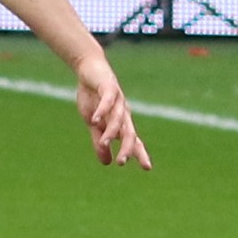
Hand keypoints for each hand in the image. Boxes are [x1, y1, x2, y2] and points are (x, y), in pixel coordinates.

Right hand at [74, 55, 150, 169]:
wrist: (90, 69)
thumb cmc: (93, 96)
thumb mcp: (93, 123)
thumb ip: (100, 141)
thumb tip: (107, 163)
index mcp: (121, 121)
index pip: (133, 140)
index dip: (139, 153)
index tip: (147, 168)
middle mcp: (123, 112)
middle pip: (129, 132)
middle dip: (127, 147)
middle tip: (122, 162)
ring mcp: (117, 100)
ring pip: (118, 118)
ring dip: (111, 131)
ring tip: (104, 143)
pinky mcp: (108, 87)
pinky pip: (107, 101)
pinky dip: (102, 110)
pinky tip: (95, 119)